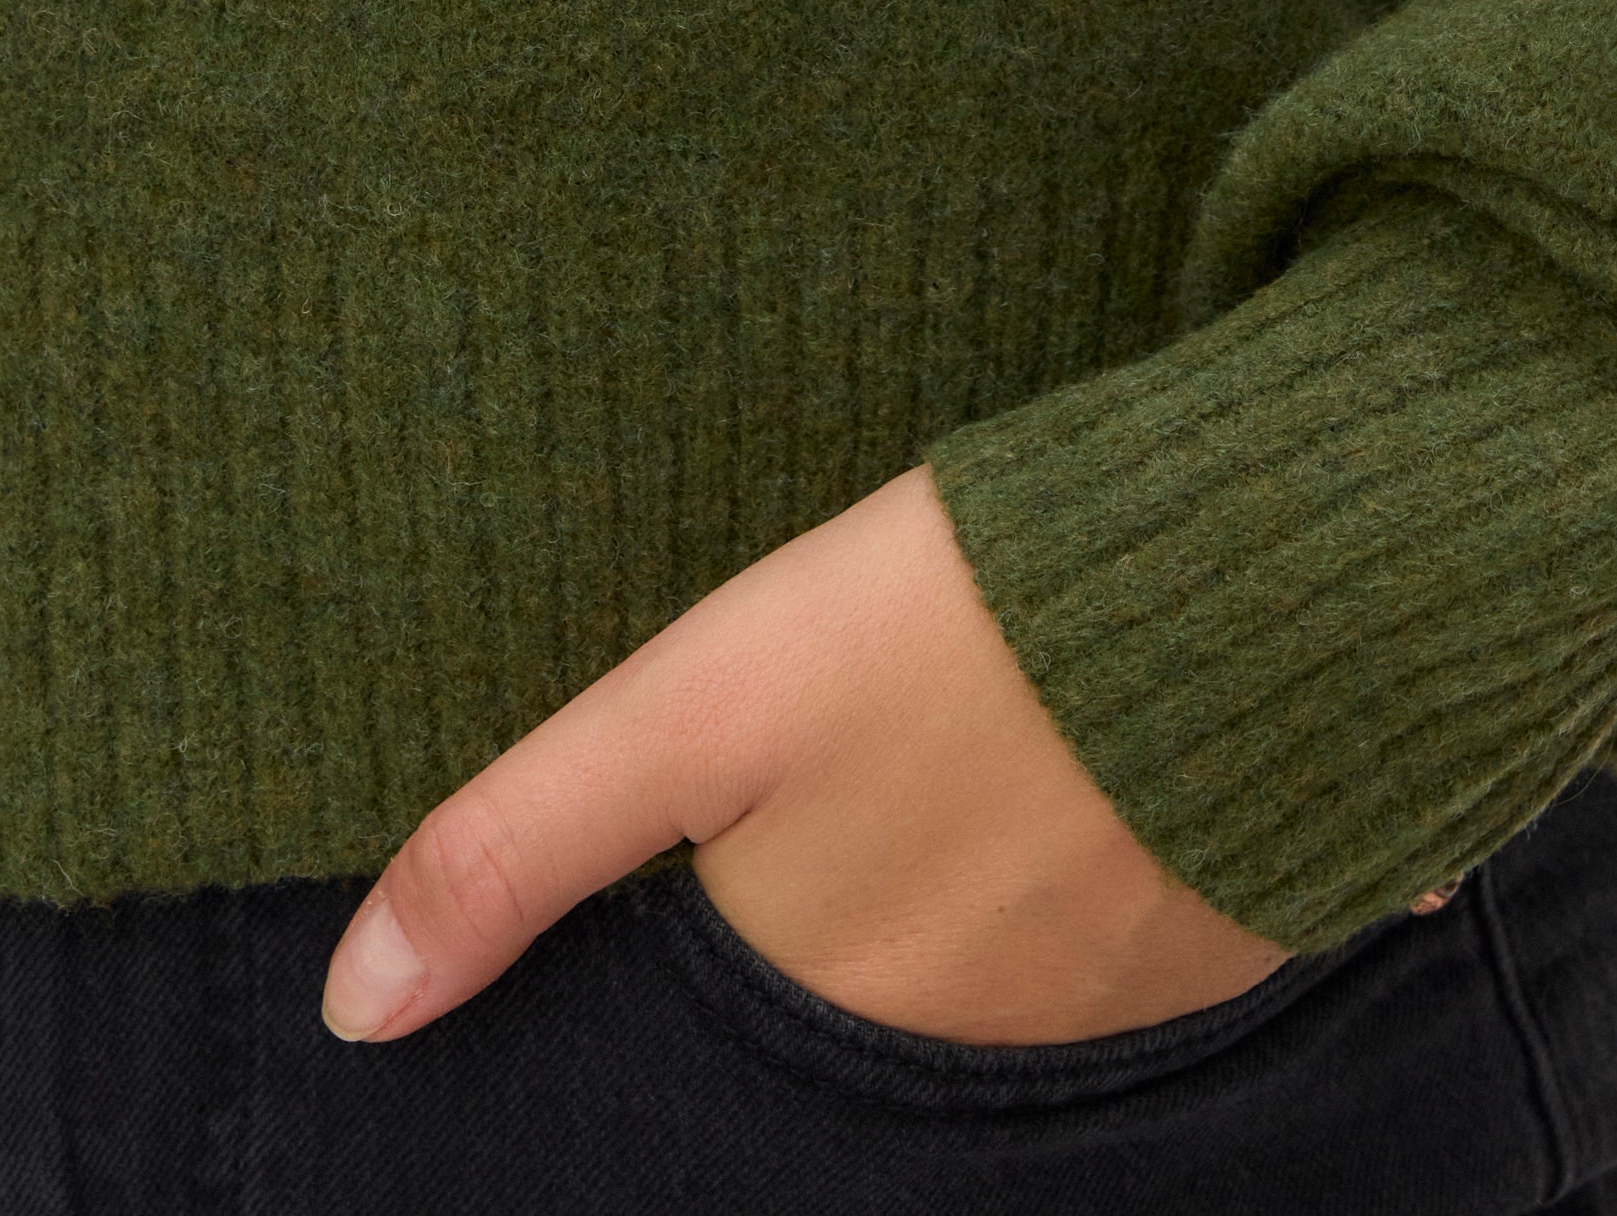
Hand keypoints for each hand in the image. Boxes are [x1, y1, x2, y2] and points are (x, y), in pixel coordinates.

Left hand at [318, 458, 1304, 1048]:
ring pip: (1000, 957)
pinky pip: (1135, 924)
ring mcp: (1117, 993)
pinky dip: (1107, 856)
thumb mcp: (701, 703)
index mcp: (829, 997)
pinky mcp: (1230, 918)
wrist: (1262, 575)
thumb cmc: (955, 624)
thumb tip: (354, 1013)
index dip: (707, 937)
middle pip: (863, 997)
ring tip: (971, 745)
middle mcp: (970, 1041)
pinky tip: (1103, 754)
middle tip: (861, 771)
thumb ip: (525, 845)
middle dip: (847, 912)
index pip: (724, 1020)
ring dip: (979, 880)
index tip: (712, 852)